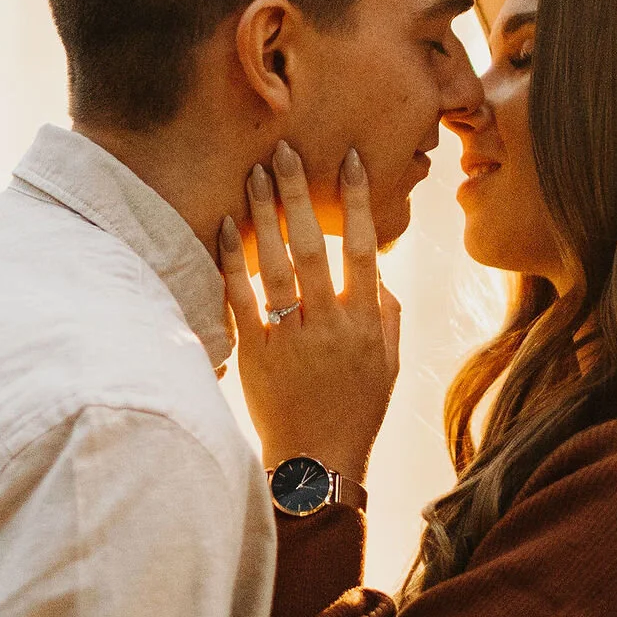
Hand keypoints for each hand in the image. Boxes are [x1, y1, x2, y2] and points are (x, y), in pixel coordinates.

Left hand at [220, 143, 401, 485]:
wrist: (318, 465)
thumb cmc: (356, 413)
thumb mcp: (389, 366)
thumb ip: (388, 315)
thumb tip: (379, 272)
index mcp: (366, 323)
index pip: (364, 248)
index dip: (357, 201)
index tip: (349, 159)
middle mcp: (331, 325)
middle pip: (316, 246)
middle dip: (301, 194)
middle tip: (285, 150)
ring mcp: (292, 339)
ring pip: (278, 265)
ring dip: (266, 216)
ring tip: (254, 174)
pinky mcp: (257, 355)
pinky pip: (243, 299)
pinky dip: (234, 261)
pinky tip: (226, 226)